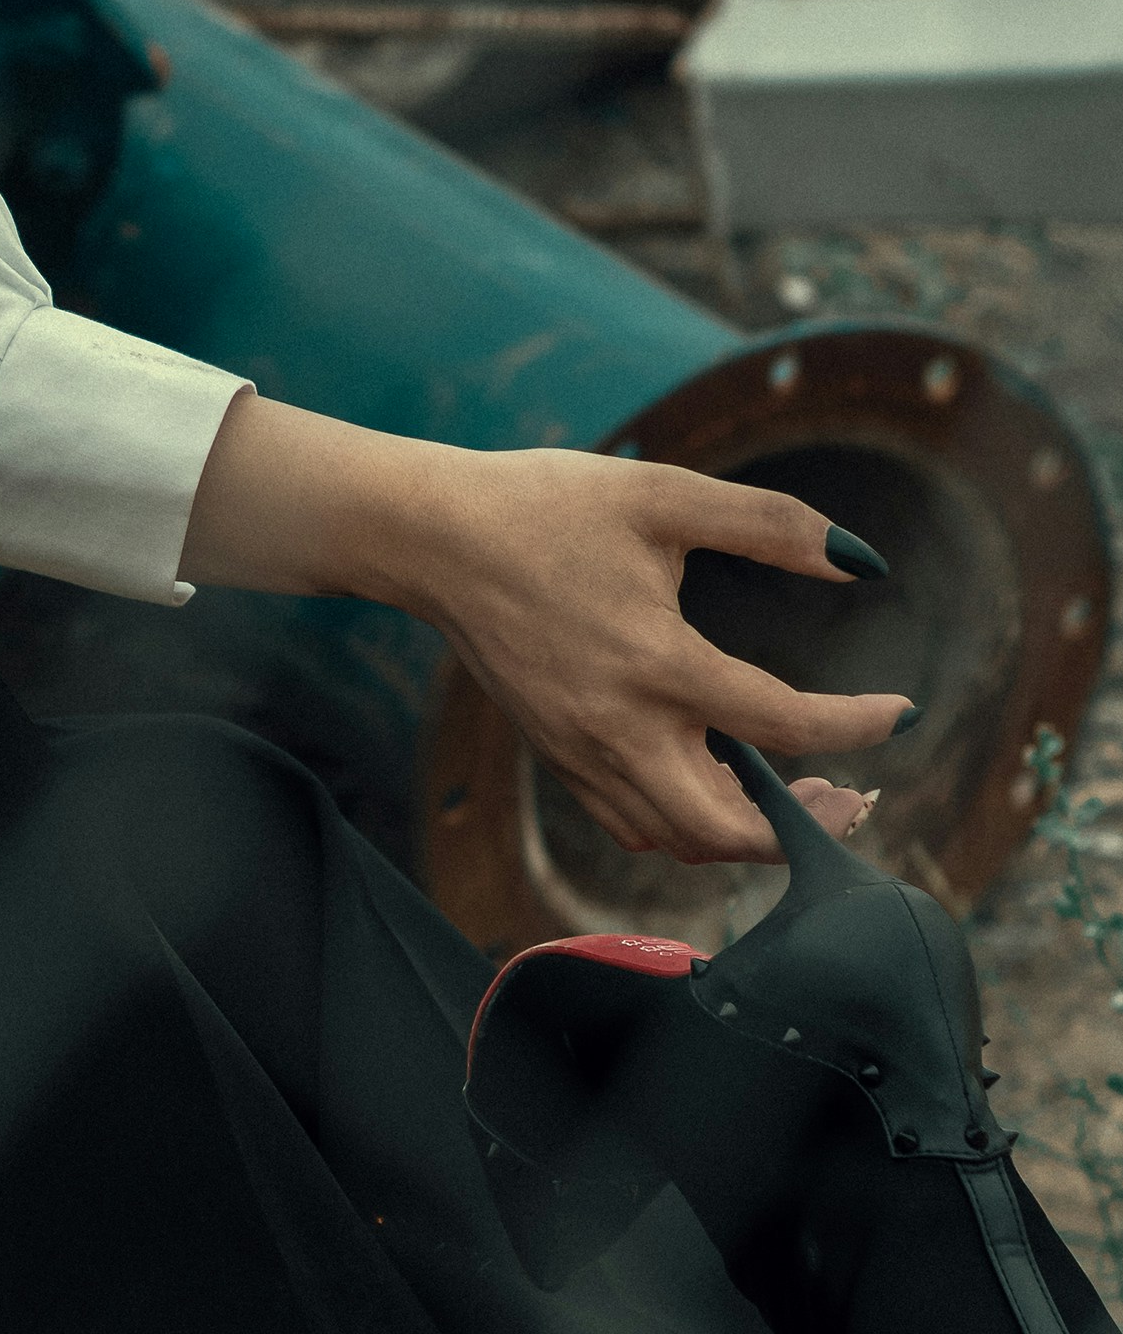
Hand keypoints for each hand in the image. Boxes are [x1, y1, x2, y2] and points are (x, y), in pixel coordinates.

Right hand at [184, 396, 910, 867]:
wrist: (434, 538)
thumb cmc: (547, 506)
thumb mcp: (663, 494)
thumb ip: (769, 523)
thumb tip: (862, 561)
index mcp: (656, 662)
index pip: (784, 724)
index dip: (857, 725)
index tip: (900, 711)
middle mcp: (619, 727)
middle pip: (729, 830)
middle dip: (806, 827)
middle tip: (853, 795)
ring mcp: (582, 752)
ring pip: (679, 839)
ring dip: (748, 834)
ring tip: (797, 796)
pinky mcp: (557, 757)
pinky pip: (633, 824)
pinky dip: (688, 827)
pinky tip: (718, 787)